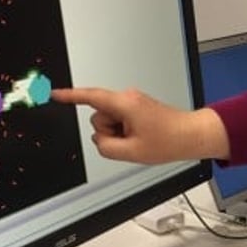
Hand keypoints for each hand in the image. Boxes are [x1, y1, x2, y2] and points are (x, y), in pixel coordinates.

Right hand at [50, 87, 229, 163]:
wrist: (192, 135)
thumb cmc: (170, 140)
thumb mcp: (132, 152)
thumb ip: (106, 147)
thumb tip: (99, 140)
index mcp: (124, 104)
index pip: (90, 97)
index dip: (69, 96)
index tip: (54, 94)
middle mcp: (127, 98)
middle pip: (100, 117)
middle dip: (109, 132)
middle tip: (131, 141)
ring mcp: (133, 102)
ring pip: (110, 121)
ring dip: (119, 134)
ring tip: (140, 139)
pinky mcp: (137, 107)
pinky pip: (121, 121)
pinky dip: (126, 132)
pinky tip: (143, 136)